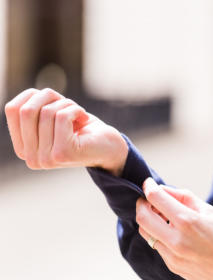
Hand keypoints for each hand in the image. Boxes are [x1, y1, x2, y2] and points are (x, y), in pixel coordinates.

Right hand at [4, 88, 127, 175]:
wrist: (110, 146)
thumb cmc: (81, 128)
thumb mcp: (51, 115)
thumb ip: (33, 109)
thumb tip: (28, 96)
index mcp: (23, 149)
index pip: (12, 109)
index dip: (34, 96)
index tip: (53, 102)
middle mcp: (30, 158)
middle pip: (26, 110)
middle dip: (48, 97)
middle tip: (66, 103)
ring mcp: (45, 158)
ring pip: (46, 112)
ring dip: (66, 105)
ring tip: (78, 114)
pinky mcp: (62, 153)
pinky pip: (61, 117)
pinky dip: (76, 110)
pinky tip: (84, 118)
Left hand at [135, 178, 212, 279]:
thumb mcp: (210, 211)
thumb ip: (184, 198)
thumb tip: (163, 190)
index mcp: (188, 221)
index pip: (156, 199)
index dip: (148, 187)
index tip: (148, 184)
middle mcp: (177, 240)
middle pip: (143, 218)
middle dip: (142, 205)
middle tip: (149, 201)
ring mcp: (174, 257)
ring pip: (147, 235)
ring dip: (150, 222)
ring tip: (163, 217)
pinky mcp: (175, 268)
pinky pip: (159, 249)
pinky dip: (161, 237)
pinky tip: (175, 234)